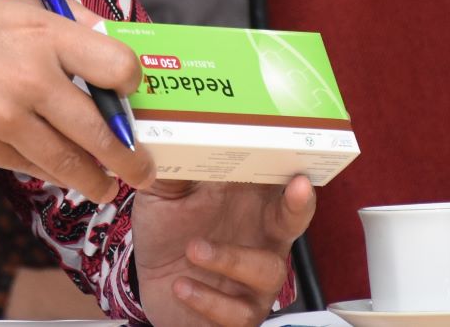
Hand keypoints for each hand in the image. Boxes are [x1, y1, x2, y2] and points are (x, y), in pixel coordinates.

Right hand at [0, 0, 155, 202]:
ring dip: (97, 181)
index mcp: (44, 32)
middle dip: (130, 159)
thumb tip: (112, 43)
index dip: (131, 84)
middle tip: (143, 169)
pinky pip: (30, 167)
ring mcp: (4, 116)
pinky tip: (59, 171)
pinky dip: (50, 172)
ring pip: (69, 164)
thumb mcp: (14, 6)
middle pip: (101, 132)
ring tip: (107, 186)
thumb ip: (66, 27)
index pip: (116, 67)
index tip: (130, 93)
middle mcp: (30, 77)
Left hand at [132, 174, 315, 326]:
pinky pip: (239, 311)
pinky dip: (208, 298)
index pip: (276, 181)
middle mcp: (260, 238)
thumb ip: (171, 172)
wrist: (150, 282)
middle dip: (298, 204)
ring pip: (268, 269)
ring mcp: (254, 278)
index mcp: (246, 203)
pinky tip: (182, 285)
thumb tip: (173, 140)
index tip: (291, 156)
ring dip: (231, 258)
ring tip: (193, 250)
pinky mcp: (241, 312)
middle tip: (297, 187)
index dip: (287, 168)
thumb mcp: (162, 196)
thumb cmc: (167, 231)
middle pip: (293, 219)